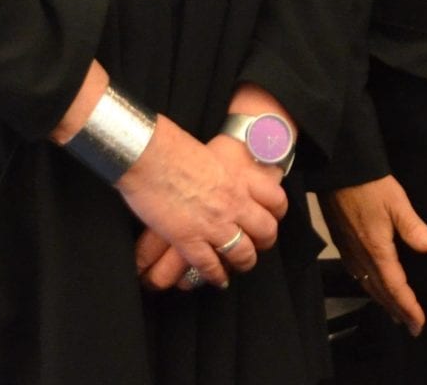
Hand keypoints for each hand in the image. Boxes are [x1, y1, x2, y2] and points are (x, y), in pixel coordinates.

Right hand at [116, 116, 286, 290]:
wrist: (149, 154)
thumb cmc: (174, 147)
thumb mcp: (212, 154)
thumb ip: (222, 170)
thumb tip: (219, 176)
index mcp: (241, 179)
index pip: (276, 200)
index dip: (277, 212)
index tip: (272, 216)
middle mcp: (234, 204)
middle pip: (265, 231)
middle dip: (264, 242)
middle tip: (258, 245)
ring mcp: (214, 224)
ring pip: (242, 254)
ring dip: (243, 263)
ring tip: (240, 265)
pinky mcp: (189, 240)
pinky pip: (210, 266)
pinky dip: (215, 276)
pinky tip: (217, 280)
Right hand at [321, 176, 426, 333]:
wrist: (338, 172)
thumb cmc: (369, 185)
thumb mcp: (397, 202)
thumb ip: (413, 227)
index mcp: (376, 249)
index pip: (395, 286)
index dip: (408, 306)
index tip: (419, 322)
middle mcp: (361, 256)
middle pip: (381, 292)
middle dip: (397, 311)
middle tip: (412, 327)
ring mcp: (350, 251)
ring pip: (368, 286)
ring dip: (384, 302)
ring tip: (397, 315)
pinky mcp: (343, 244)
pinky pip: (358, 276)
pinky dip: (370, 288)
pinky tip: (374, 288)